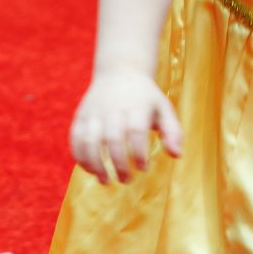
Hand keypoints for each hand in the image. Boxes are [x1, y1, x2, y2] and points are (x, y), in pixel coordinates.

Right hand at [69, 67, 182, 182]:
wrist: (120, 72)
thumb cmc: (146, 98)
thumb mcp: (164, 109)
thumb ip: (173, 132)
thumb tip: (176, 156)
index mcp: (136, 105)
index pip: (136, 131)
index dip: (139, 153)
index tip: (144, 168)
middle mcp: (113, 107)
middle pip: (112, 138)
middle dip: (118, 164)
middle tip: (126, 180)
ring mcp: (94, 111)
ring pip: (90, 140)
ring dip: (96, 165)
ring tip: (106, 181)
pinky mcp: (81, 116)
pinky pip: (76, 138)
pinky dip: (80, 157)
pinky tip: (91, 171)